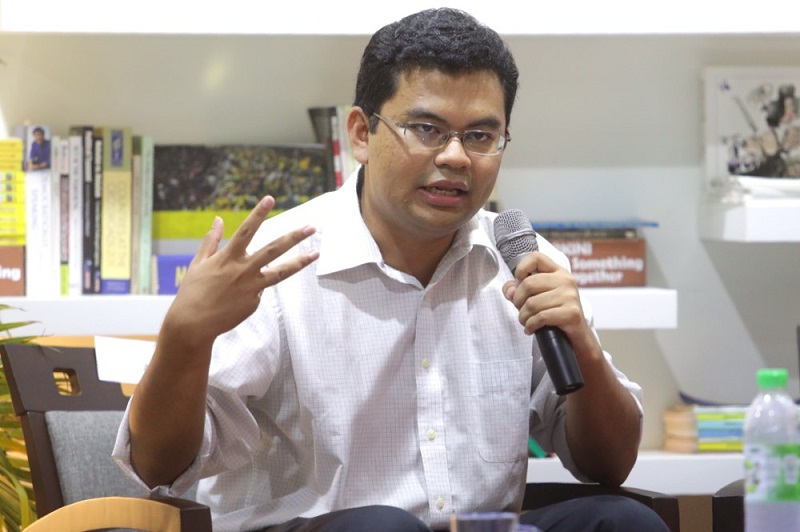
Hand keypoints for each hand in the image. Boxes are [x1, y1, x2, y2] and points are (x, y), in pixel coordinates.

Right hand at [163, 195, 318, 349]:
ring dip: (300, 261)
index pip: (247, 230)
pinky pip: (260, 290)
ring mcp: (251, 287)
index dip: (258, 213)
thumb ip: (211, 241)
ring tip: (316, 253)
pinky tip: (239, 296)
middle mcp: (243, 270)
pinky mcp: (254, 303)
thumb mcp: (198, 263)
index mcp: (228, 257)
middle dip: (294, 237)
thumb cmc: (192, 292)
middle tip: (311, 227)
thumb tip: (218, 219)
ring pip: (281, 272)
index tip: (270, 199)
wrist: (193, 325)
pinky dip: (255, 288)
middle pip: (274, 249)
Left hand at [501, 251, 587, 344]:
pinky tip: (531, 329)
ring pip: (532, 303)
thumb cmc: (554, 313)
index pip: (536, 257)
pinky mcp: (571, 313)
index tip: (518, 283)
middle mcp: (566, 280)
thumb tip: (510, 292)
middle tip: (521, 310)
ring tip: (526, 321)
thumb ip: (518, 289)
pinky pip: (541, 317)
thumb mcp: (537, 297)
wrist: (577, 335)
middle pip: (528, 283)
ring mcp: (570, 296)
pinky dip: (530, 325)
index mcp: (558, 272)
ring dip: (523, 317)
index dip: (521, 268)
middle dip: (518, 300)